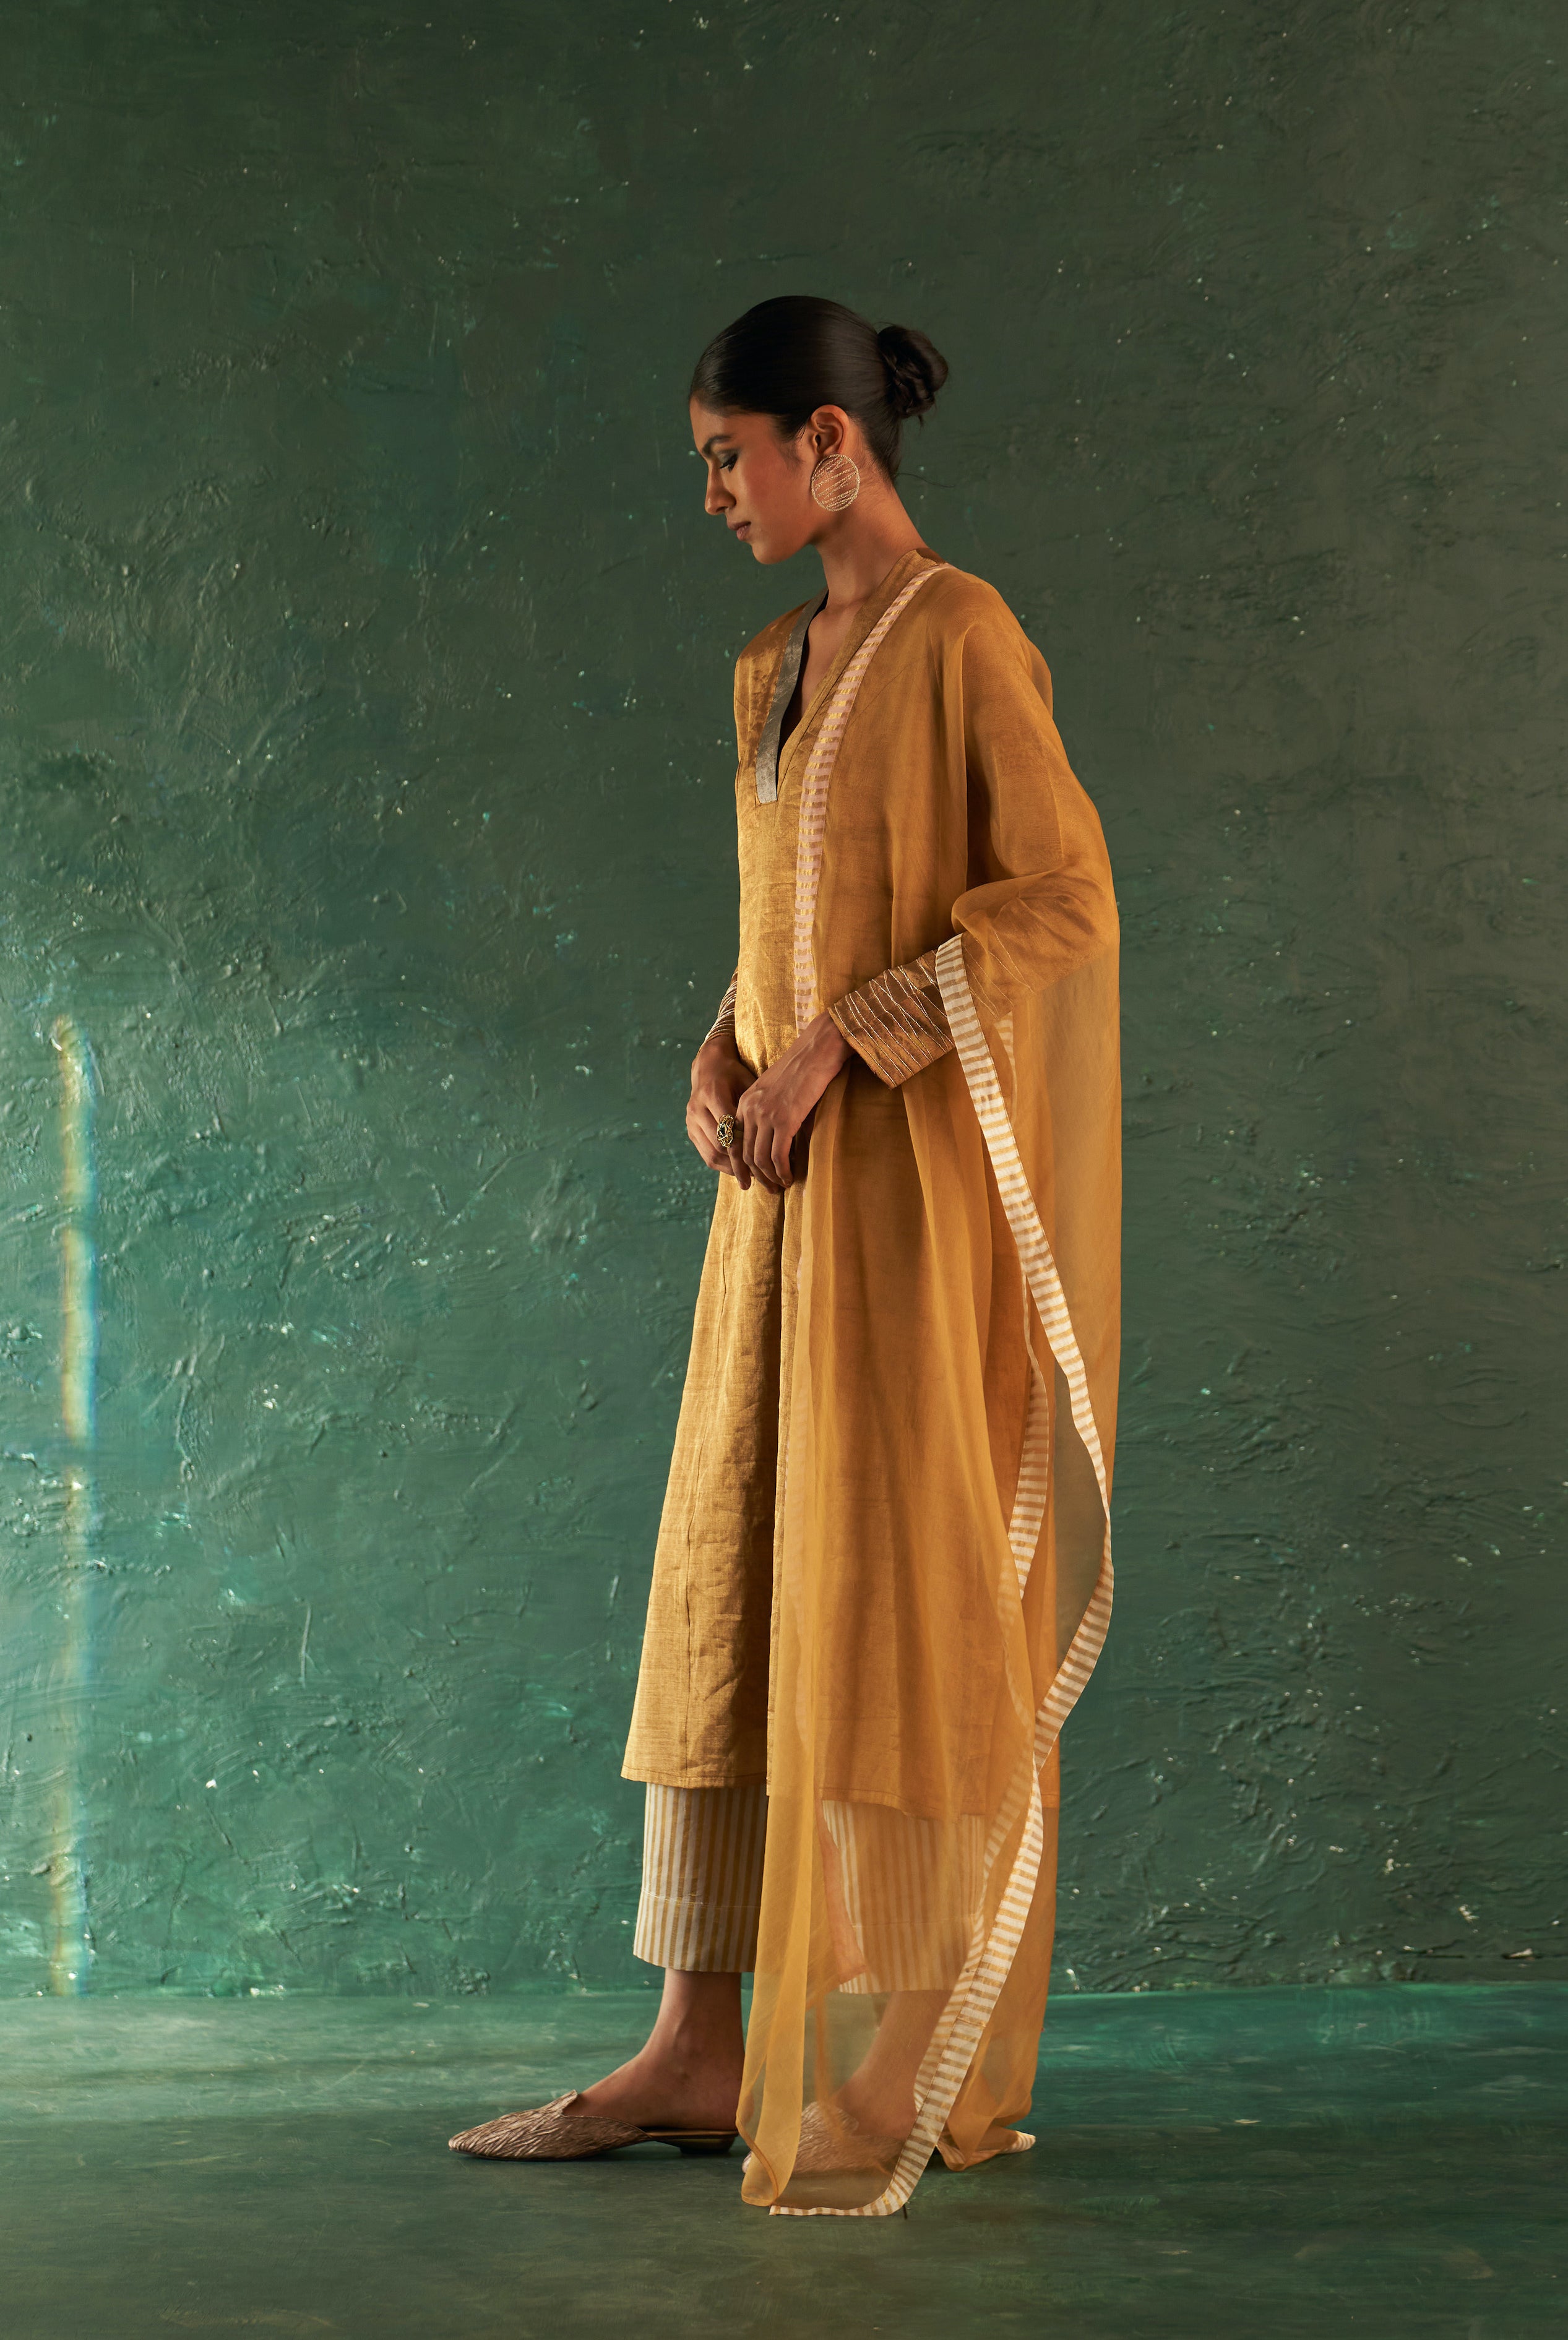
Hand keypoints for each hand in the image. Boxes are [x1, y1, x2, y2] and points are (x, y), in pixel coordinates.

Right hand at [687, 1032, 759, 1188]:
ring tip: (753, 1180)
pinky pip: (706, 1154)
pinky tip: (740, 1172)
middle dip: (743, 1164)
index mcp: (713, 1094)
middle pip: (721, 1146)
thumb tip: (785, 1132)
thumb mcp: (749, 1083)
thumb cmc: (736, 1075)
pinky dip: (724, 1166)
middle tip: (764, 1178)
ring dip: (733, 1169)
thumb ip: (759, 1107)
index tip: (769, 1164)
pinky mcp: (690, 1130)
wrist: (708, 1067)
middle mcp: (697, 1108)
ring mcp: (690, 1121)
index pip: (732, 1130)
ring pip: (712, 1154)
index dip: (750, 1148)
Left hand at [735, 1013, 851, 1191]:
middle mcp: (750, 1108)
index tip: (758, 1175)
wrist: (818, 1049)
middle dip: (757, 1175)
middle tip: (771, 1188)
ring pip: (760, 1158)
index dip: (746, 1162)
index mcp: (745, 1101)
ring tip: (782, 1185)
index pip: (738, 1140)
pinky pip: (777, 1155)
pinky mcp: (784, 1119)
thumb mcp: (775, 1088)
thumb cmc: (803, 1067)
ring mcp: (766, 1114)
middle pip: (746, 1153)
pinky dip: (783, 1170)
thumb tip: (774, 1134)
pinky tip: (790, 1176)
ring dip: (771, 1177)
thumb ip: (767, 1108)